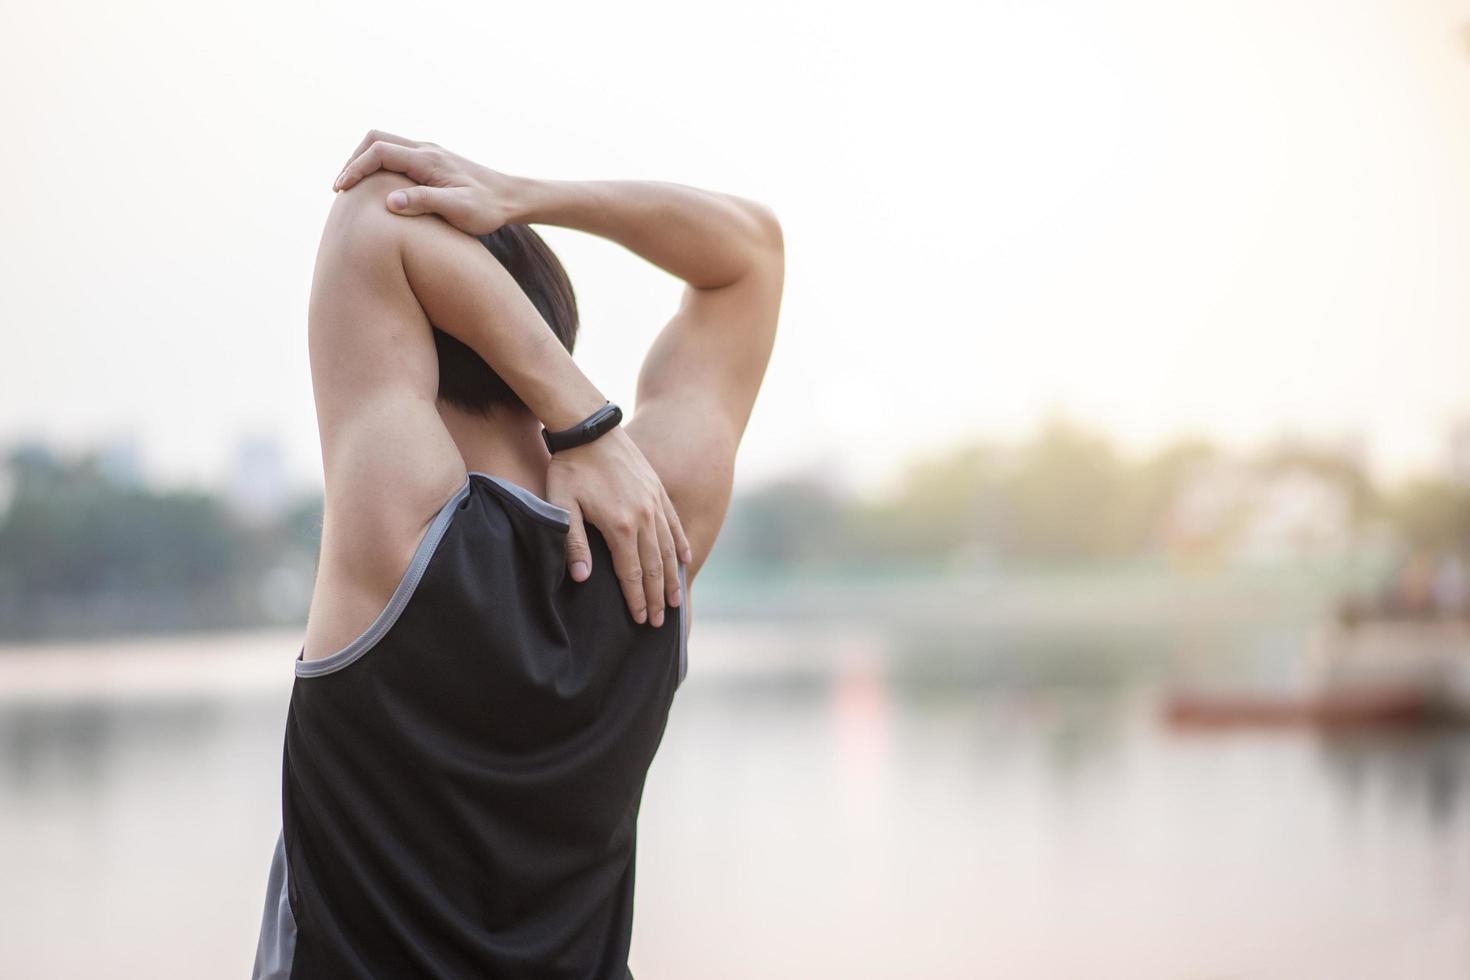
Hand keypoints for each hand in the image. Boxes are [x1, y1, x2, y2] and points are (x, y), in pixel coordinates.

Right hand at [333, 130, 528, 235]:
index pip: (379, 152)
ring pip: (384, 144)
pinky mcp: (432, 162)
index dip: (355, 169)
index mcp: (427, 159)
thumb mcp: (458, 209)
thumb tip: (390, 202)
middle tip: (340, 188)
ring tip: (350, 187)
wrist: (512, 198)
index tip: (341, 190)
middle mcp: (426, 150)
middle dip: (353, 160)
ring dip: (363, 161)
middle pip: (376, 140)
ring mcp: (428, 154)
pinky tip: (375, 188)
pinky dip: (377, 165)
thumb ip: (424, 203)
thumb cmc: (488, 208)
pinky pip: (396, 154)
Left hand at [545, 427, 692, 627]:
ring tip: (675, 601)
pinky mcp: (657, 490)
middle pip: (655, 567)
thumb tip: (582, 578)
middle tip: (658, 623)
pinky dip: (681, 545)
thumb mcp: (562, 504)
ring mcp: (655, 503)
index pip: (631, 572)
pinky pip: (674, 524)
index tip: (640, 619)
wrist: (590, 427)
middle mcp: (645, 517)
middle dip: (657, 597)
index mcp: (620, 525)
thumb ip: (574, 542)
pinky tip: (686, 560)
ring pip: (669, 549)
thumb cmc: (571, 467)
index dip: (636, 599)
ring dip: (672, 578)